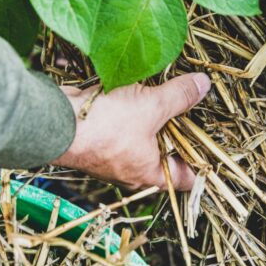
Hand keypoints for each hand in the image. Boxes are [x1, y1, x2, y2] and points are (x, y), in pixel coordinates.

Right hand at [52, 73, 210, 190]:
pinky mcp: (97, 137)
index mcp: (149, 174)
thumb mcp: (151, 106)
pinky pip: (123, 125)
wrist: (53, 120)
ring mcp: (112, 155)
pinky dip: (131, 109)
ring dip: (153, 116)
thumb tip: (203, 86)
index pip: (187, 178)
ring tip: (167, 92)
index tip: (212, 139)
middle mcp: (131, 170)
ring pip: (143, 137)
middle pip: (166, 153)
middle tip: (192, 105)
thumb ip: (180, 97)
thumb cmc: (104, 125)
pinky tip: (138, 89)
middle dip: (178, 129)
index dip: (202, 161)